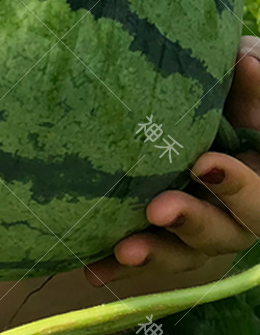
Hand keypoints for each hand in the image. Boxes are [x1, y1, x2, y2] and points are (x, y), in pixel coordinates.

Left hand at [85, 36, 259, 287]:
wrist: (193, 105)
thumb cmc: (230, 88)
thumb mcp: (247, 79)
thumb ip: (252, 84)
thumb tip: (246, 62)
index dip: (238, 186)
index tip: (204, 164)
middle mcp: (234, 212)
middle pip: (225, 231)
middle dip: (192, 221)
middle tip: (158, 209)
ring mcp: (195, 228)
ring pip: (182, 253)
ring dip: (153, 253)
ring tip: (124, 249)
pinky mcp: (158, 235)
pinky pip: (140, 257)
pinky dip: (117, 266)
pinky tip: (91, 272)